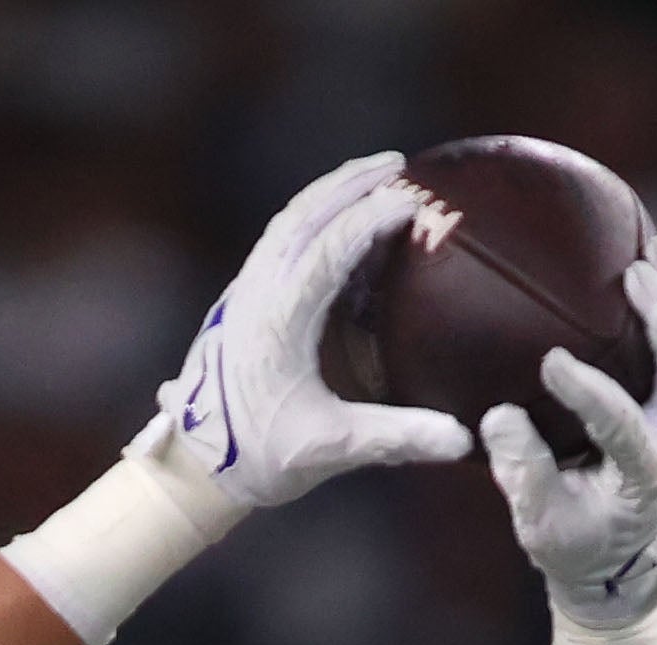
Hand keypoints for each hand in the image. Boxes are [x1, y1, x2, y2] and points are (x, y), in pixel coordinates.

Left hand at [155, 155, 478, 508]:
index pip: (328, 250)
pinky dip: (312, 213)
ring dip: (330, 191)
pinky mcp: (242, 298)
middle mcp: (257, 295)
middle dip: (352, 184)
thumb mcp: (330, 448)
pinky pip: (278, 238)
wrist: (194, 468)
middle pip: (305, 216)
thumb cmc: (260, 458)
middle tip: (399, 165)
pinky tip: (335, 213)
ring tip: (372, 173)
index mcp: (278, 322)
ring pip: (289, 220)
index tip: (411, 203)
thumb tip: (463, 440)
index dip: (370, 220)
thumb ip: (397, 438)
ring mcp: (245, 292)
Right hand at [482, 243, 656, 633]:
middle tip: (634, 270)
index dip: (588, 395)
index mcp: (650, 475)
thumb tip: (497, 417)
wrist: (617, 567)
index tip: (552, 364)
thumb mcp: (542, 528)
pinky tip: (650, 262)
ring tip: (654, 246)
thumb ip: (523, 475)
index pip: (623, 425)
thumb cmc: (577, 551)